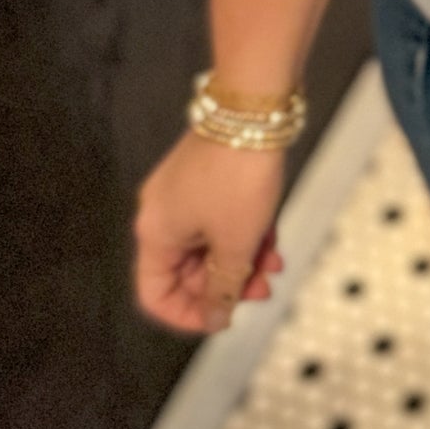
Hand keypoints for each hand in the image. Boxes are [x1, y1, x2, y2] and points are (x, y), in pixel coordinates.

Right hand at [134, 131, 286, 335]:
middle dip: (228, 284)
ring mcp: (183, 193)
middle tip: (263, 287)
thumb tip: (216, 318)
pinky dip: (244, 232)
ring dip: (242, 259)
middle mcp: (161, 214)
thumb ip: (224, 287)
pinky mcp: (205, 177)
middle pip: (188, 271)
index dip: (188, 315)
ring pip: (209, 246)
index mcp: (155, 234)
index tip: (223, 318)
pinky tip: (272, 237)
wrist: (254, 110)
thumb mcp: (236, 241)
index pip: (156, 294)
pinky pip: (219, 220)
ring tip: (275, 261)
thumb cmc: (238, 172)